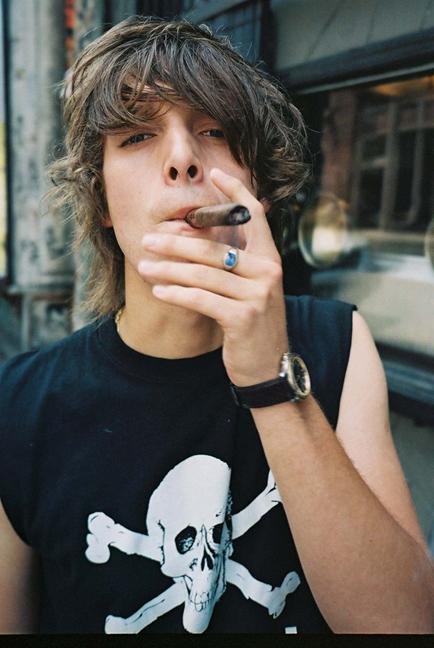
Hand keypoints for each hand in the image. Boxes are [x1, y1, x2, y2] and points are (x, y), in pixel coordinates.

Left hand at [138, 168, 288, 385]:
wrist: (270, 368)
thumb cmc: (254, 326)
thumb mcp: (253, 291)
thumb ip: (237, 266)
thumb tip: (200, 241)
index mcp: (271, 259)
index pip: (255, 216)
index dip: (236, 192)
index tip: (215, 172)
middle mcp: (268, 272)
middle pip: (214, 247)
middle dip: (176, 242)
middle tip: (147, 239)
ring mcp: (257, 295)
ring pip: (203, 273)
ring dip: (168, 269)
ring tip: (144, 265)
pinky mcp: (242, 317)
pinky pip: (201, 299)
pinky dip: (176, 293)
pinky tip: (158, 290)